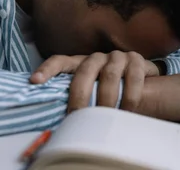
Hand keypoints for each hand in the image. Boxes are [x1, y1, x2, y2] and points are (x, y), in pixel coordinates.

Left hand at [29, 51, 160, 111]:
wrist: (144, 84)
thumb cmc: (111, 93)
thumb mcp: (93, 94)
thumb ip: (77, 100)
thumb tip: (54, 122)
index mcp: (80, 64)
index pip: (60, 61)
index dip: (47, 69)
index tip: (35, 81)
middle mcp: (97, 57)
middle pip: (85, 70)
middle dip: (80, 94)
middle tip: (77, 115)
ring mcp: (118, 57)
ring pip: (110, 74)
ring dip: (107, 98)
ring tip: (104, 117)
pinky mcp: (138, 60)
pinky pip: (133, 77)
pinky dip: (130, 96)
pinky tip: (127, 110)